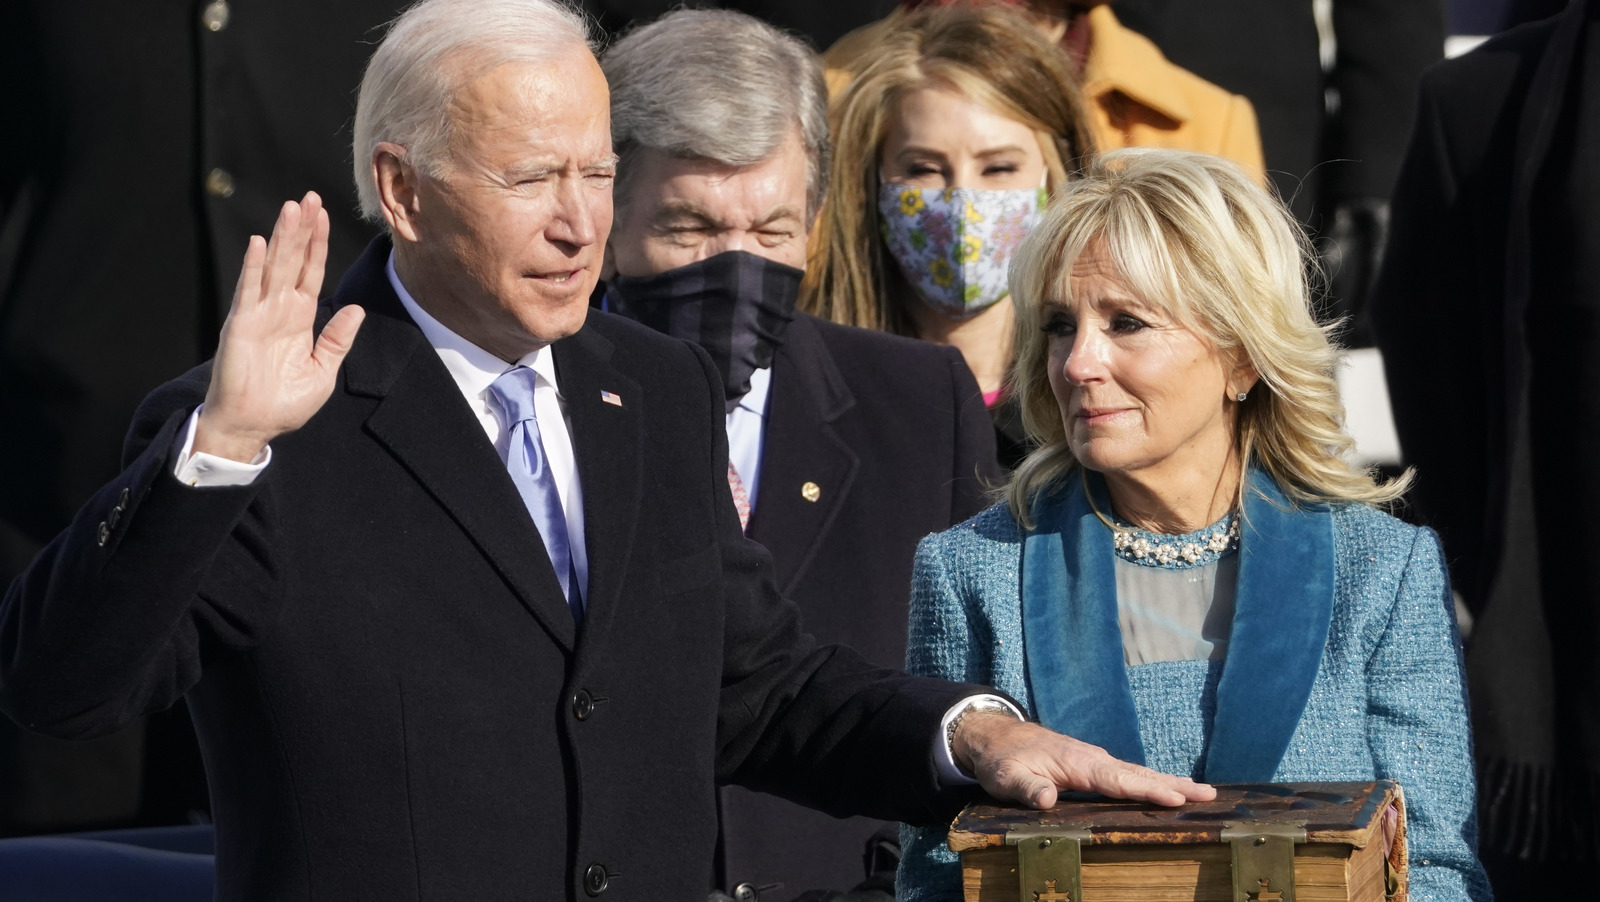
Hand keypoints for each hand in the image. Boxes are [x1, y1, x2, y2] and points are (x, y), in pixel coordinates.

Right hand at [194, 192, 365, 461]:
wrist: (253, 427)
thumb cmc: (284, 404)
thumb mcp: (323, 371)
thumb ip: (337, 339)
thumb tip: (355, 308)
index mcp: (299, 319)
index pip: (311, 272)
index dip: (318, 244)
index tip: (325, 214)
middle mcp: (279, 310)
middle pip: (293, 261)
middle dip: (303, 230)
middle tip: (311, 197)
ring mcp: (258, 315)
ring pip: (274, 267)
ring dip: (282, 237)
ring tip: (292, 207)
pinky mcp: (240, 326)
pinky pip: (248, 291)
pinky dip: (254, 266)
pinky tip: (260, 242)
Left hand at [952, 711, 1215, 808]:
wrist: (997, 738)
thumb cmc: (1003, 760)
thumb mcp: (1007, 778)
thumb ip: (1027, 788)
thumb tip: (1047, 800)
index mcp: (1079, 763)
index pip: (1119, 780)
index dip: (1148, 791)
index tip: (1178, 799)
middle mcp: (1094, 760)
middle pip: (1139, 775)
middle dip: (1174, 785)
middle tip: (1209, 795)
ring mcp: (1095, 762)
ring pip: (1138, 773)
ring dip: (1169, 783)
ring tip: (1203, 793)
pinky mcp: (1092, 768)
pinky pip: (1128, 776)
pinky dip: (1151, 782)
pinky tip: (1167, 791)